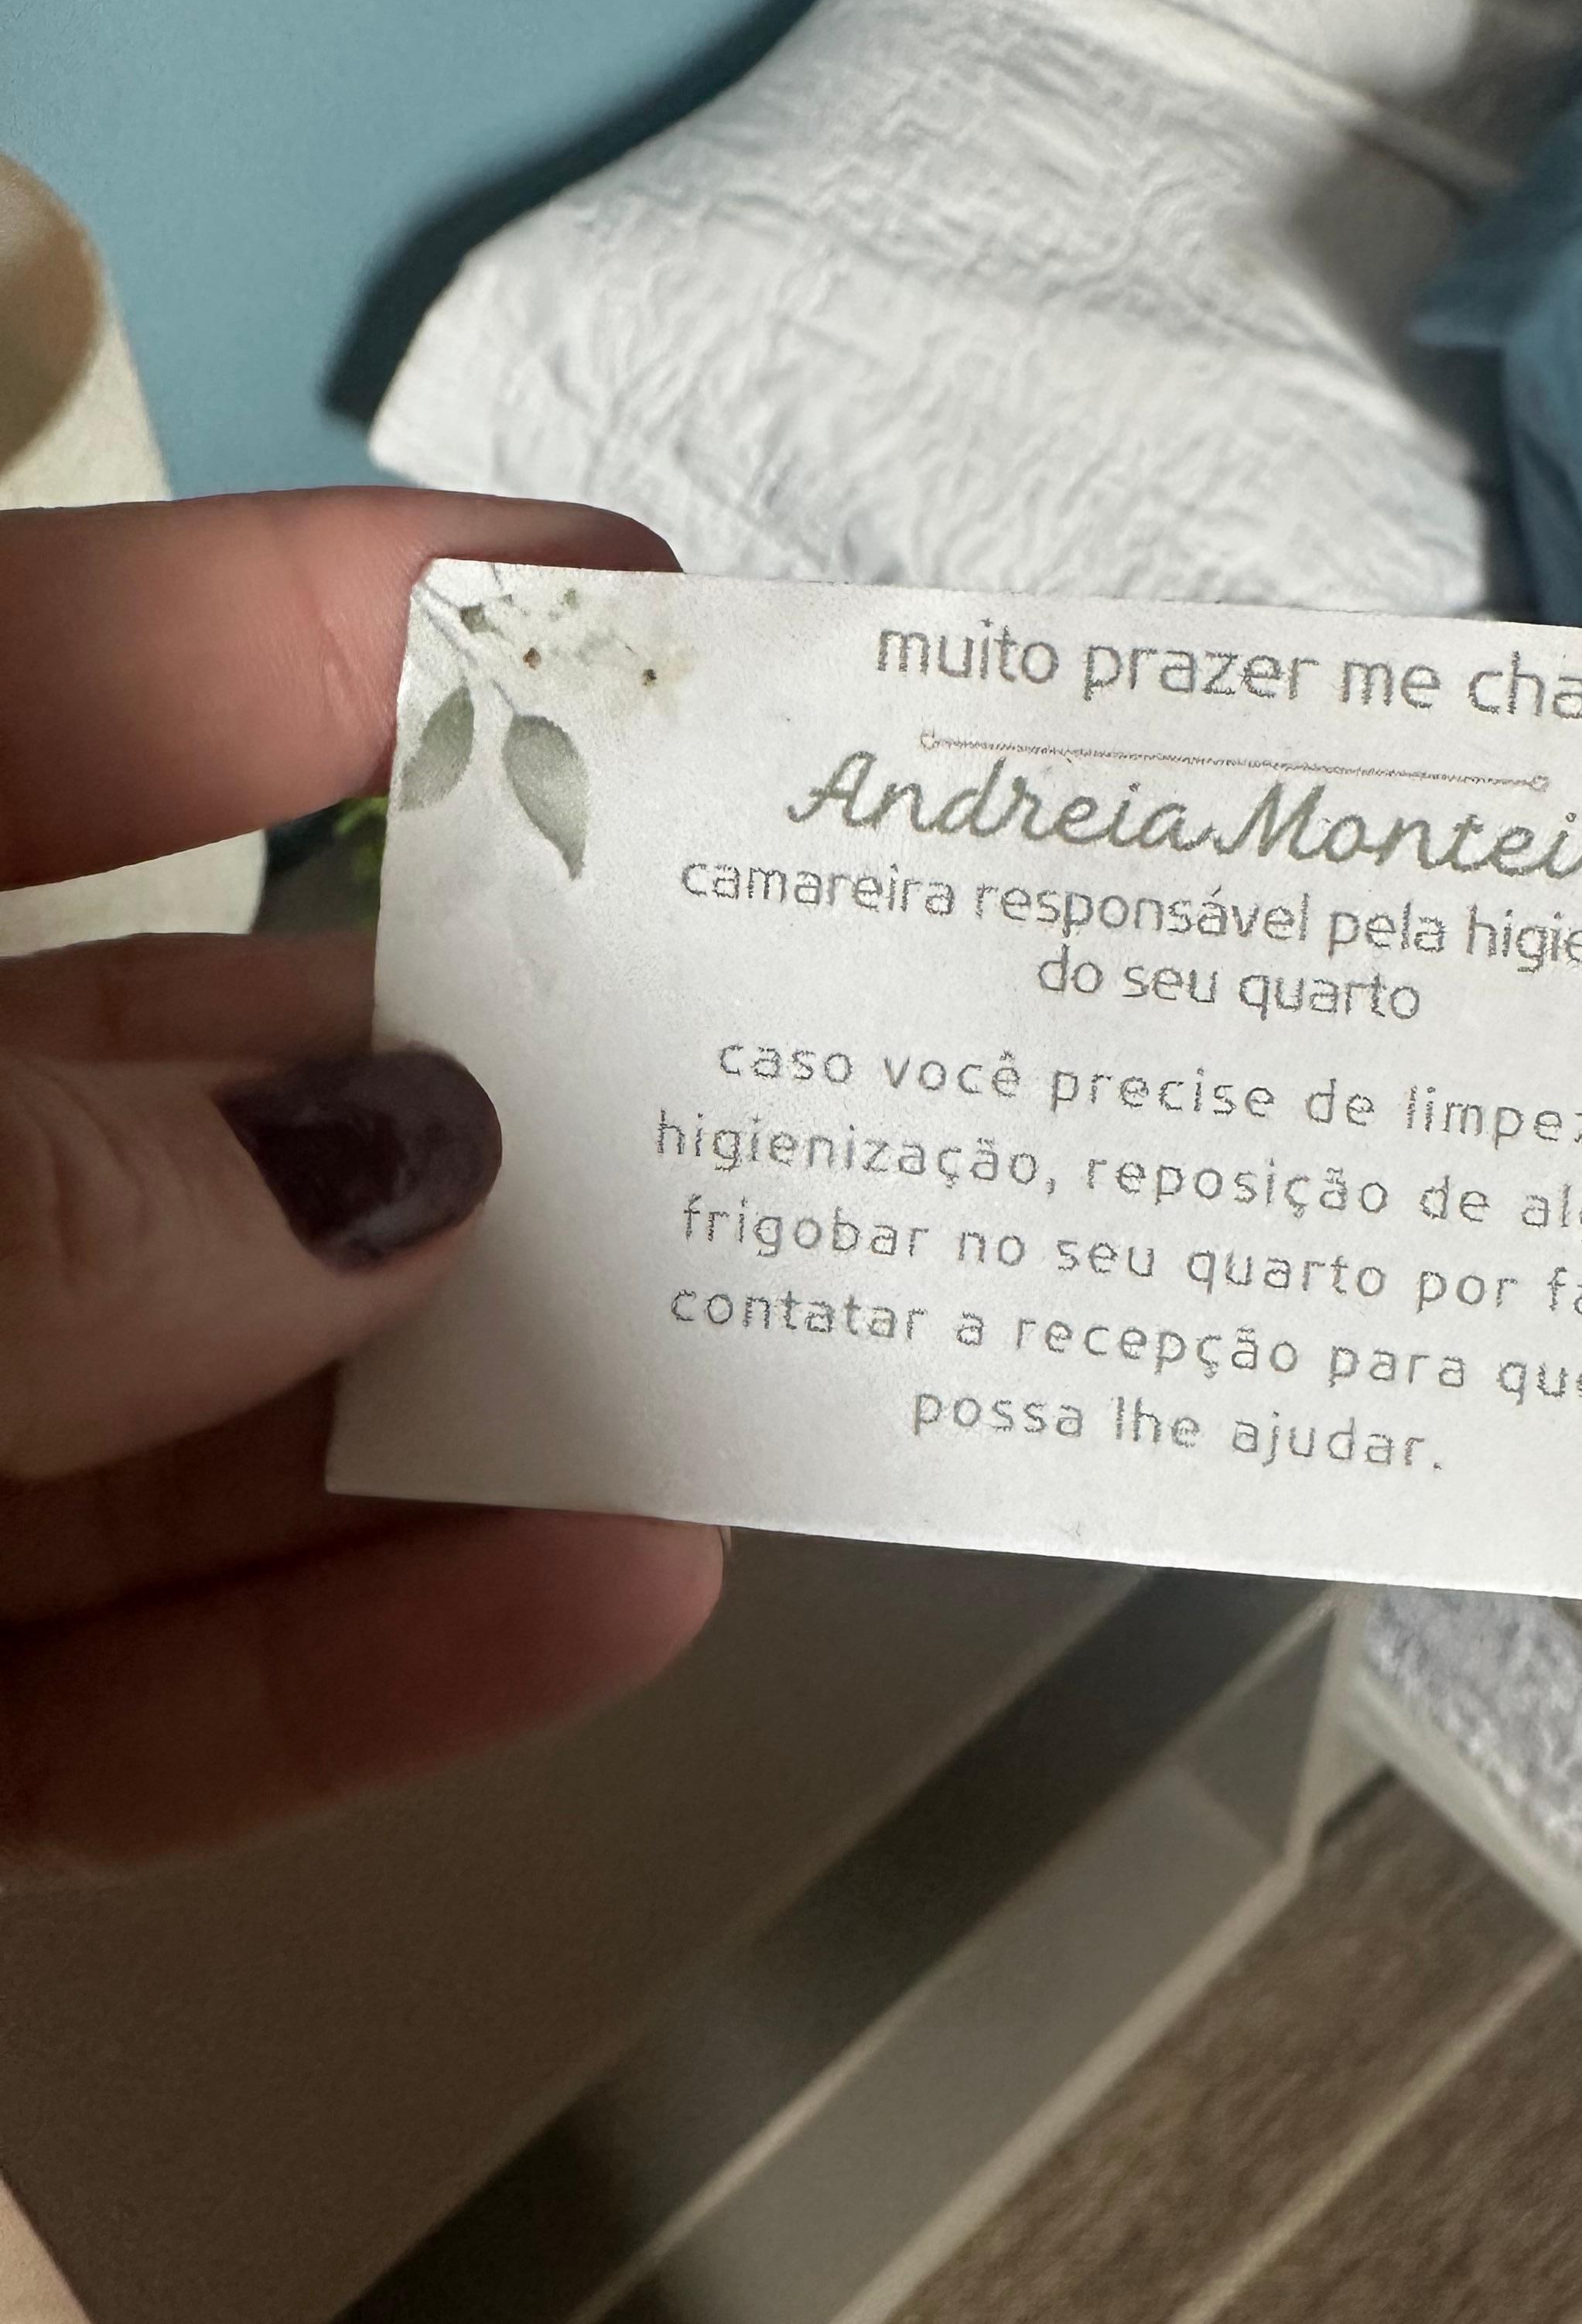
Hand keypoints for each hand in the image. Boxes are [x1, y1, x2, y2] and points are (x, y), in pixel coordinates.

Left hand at [0, 490, 723, 1867]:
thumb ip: (25, 1209)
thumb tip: (391, 1164)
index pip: (30, 708)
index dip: (310, 628)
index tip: (623, 603)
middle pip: (169, 1100)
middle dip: (466, 1079)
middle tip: (766, 1057)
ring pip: (192, 1426)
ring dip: (474, 1410)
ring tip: (759, 1361)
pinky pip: (118, 1720)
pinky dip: (348, 1676)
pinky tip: (609, 1597)